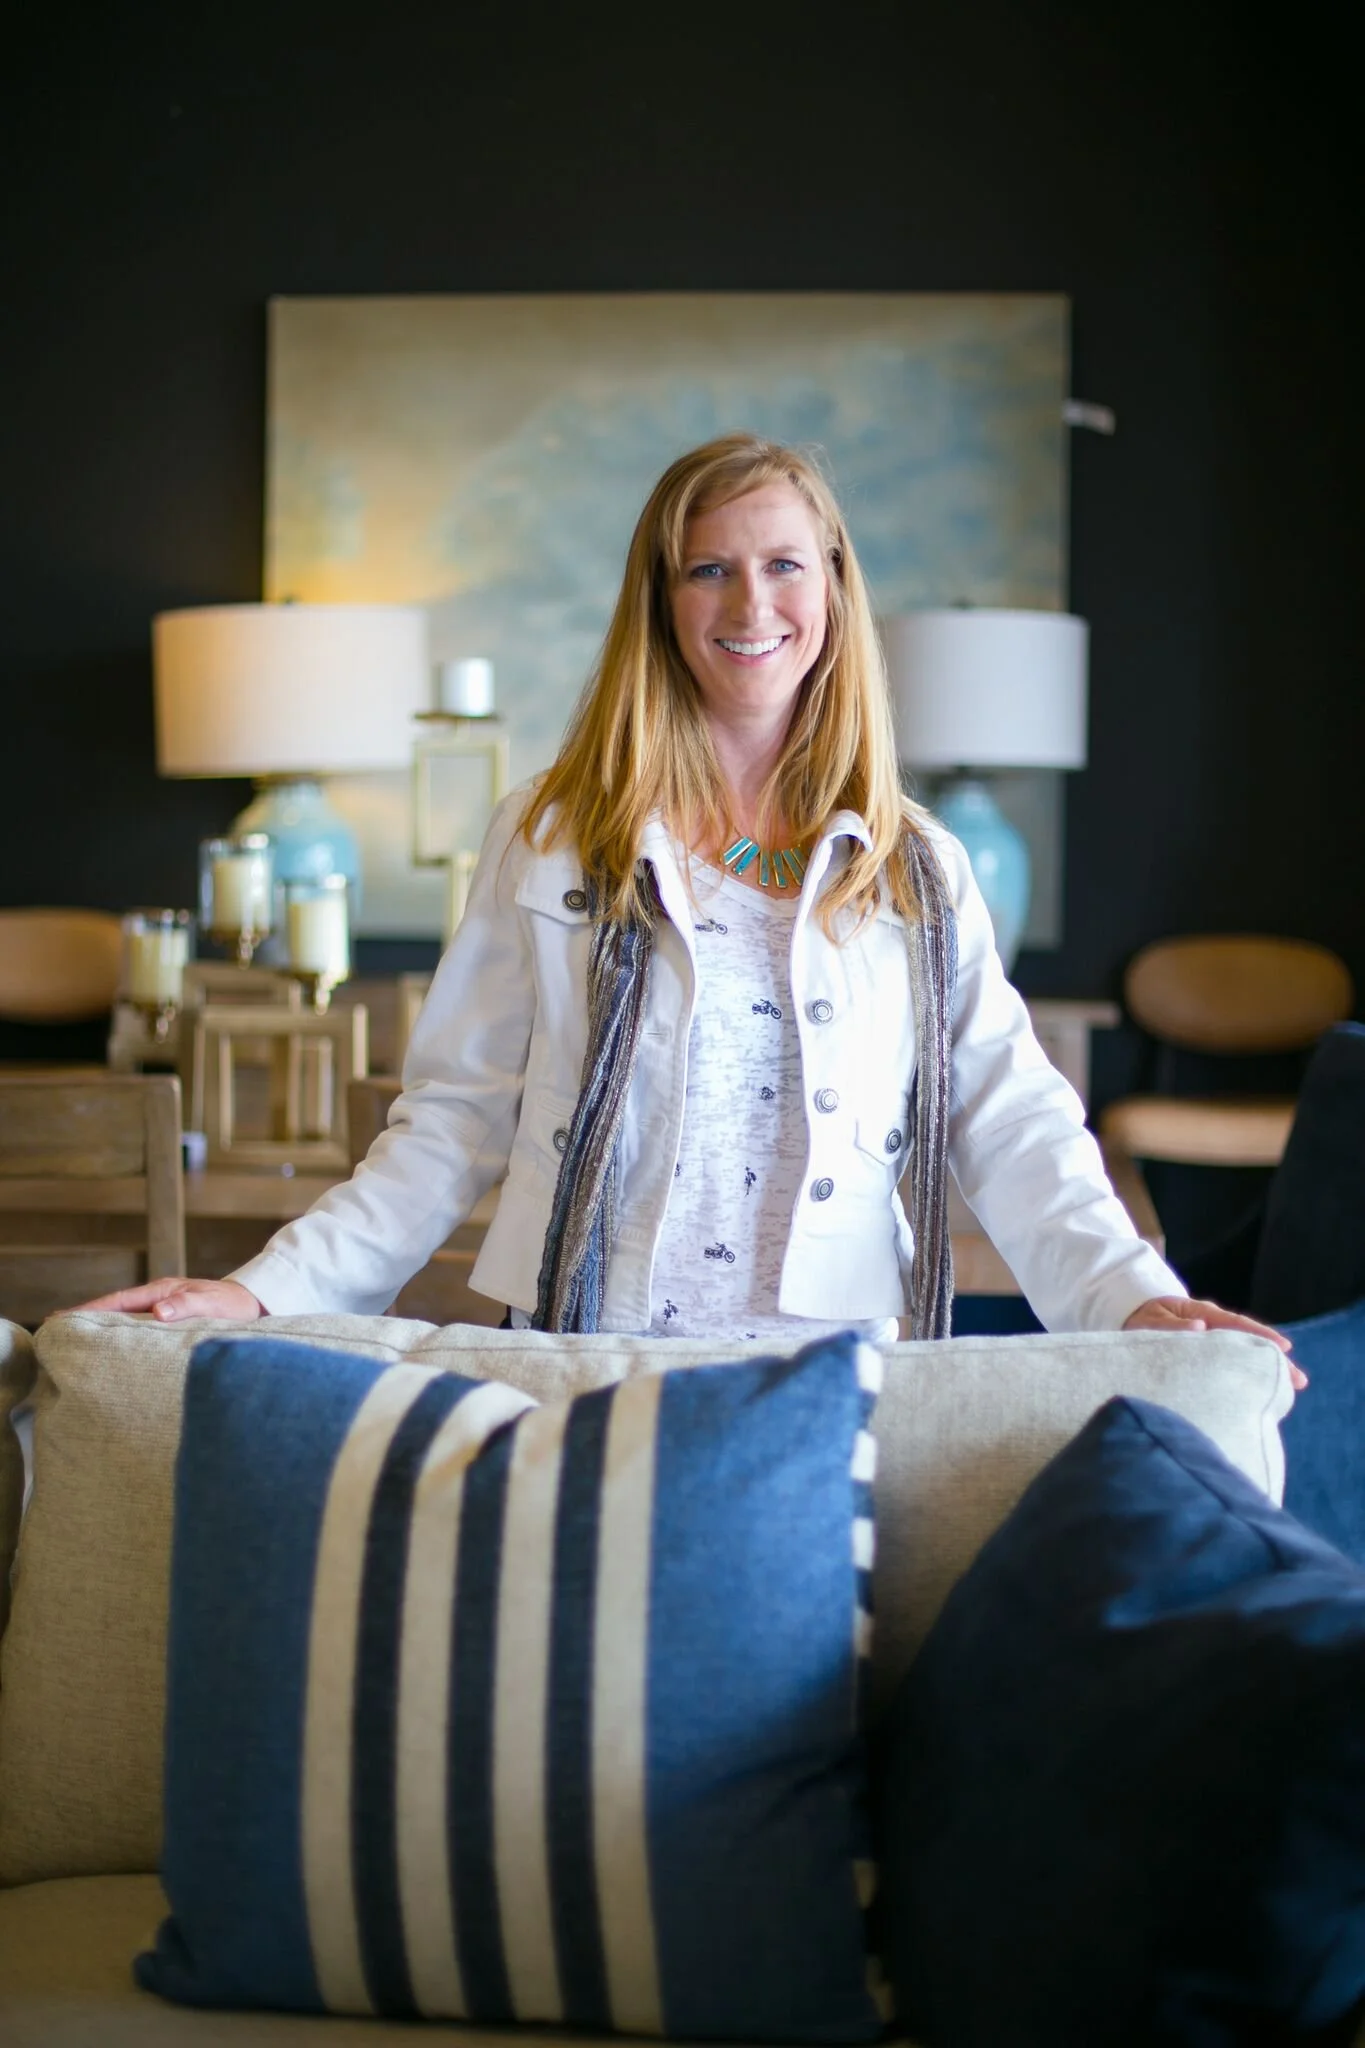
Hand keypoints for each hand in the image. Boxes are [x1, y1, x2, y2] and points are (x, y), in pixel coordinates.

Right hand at [58, 1276, 265, 1322]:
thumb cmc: (236, 1306)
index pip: (117, 1301)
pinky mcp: (169, 1320)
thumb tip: (157, 1312)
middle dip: (84, 1318)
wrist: (257, 1305)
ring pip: (123, 1318)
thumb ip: (188, 1306)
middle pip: (113, 1308)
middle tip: (53, 1331)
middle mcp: (158, 1297)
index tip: (60, 1319)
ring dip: (100, 1328)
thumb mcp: (213, 1304)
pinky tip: (109, 1348)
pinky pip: (137, 1328)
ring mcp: (162, 1307)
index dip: (88, 1311)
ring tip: (73, 1341)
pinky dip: (119, 1335)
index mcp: (162, 1291)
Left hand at [1123, 1295, 1305, 1389]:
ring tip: (1289, 1389)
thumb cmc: (1140, 1317)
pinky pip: (1230, 1362)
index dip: (1261, 1335)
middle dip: (1274, 1359)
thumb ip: (1171, 1326)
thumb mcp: (1150, 1320)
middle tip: (1299, 1380)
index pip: (1237, 1324)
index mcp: (1202, 1314)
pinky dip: (1246, 1373)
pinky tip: (1260, 1390)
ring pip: (1243, 1353)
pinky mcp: (1206, 1354)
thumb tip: (1199, 1328)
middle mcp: (1212, 1326)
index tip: (1284, 1348)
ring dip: (1264, 1369)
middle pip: (1248, 1342)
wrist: (1131, 1315)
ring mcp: (1212, 1340)